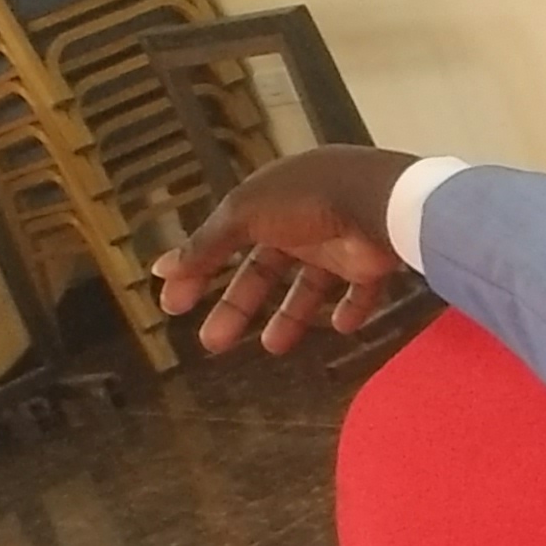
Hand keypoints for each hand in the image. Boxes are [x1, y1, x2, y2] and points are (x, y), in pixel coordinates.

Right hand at [152, 146, 422, 355]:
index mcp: (272, 198)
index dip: (201, 269)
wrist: (382, 203)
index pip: (229, 236)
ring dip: (290, 316)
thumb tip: (162, 270)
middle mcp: (305, 218)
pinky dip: (350, 308)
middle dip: (238, 304)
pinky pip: (360, 291)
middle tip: (212, 342)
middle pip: (263, 268)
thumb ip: (207, 244)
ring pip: (308, 284)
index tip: (175, 304)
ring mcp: (340, 240)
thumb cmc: (307, 202)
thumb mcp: (244, 215)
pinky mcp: (373, 261)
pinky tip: (339, 327)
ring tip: (271, 347)